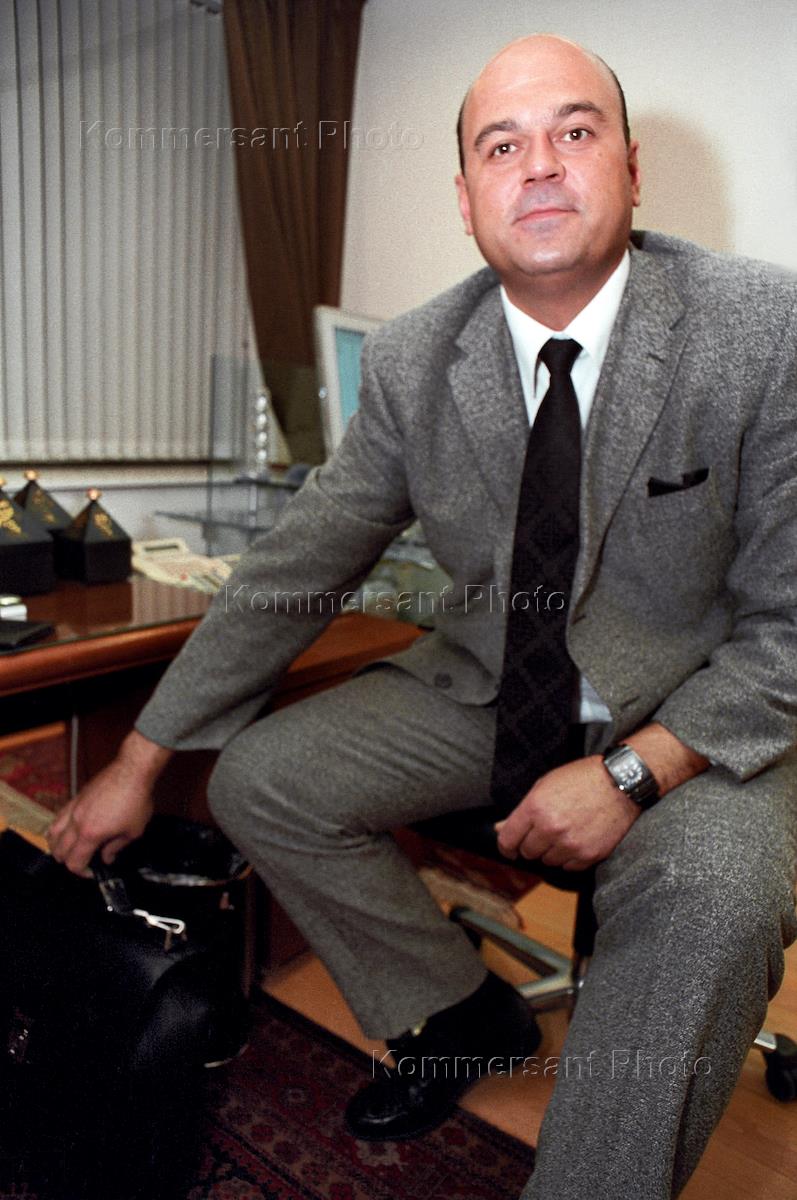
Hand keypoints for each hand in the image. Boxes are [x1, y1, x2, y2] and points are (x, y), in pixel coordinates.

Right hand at [48, 731, 170, 875]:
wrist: (132, 771)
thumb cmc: (136, 799)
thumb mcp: (133, 831)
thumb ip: (116, 847)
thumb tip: (106, 857)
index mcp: (90, 834)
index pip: (74, 862)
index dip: (82, 872)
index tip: (92, 872)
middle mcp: (76, 822)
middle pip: (59, 850)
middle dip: (68, 861)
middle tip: (82, 863)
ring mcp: (73, 808)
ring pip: (52, 833)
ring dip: (57, 846)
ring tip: (69, 850)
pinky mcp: (75, 798)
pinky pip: (58, 817)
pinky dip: (58, 828)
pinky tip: (67, 831)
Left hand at [496, 756, 640, 870]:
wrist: (620, 782)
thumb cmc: (581, 779)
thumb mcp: (545, 785)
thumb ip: (521, 811)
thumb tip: (499, 828)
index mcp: (535, 807)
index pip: (508, 840)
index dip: (506, 847)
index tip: (509, 849)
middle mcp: (550, 828)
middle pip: (528, 852)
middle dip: (532, 844)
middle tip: (545, 832)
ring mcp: (570, 843)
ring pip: (548, 861)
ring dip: (552, 851)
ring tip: (566, 831)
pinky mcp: (589, 855)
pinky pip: (568, 867)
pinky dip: (570, 857)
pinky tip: (578, 839)